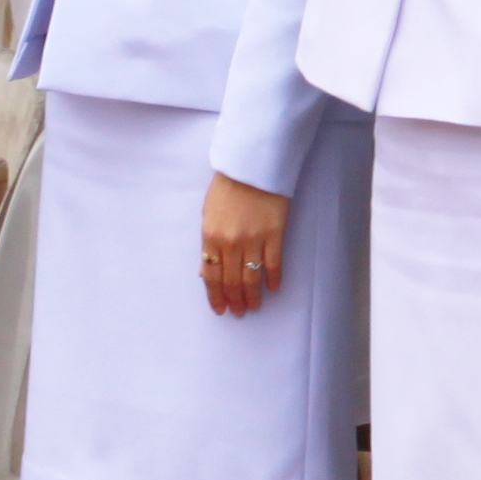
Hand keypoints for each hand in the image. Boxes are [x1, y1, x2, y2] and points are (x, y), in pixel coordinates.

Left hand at [200, 170, 290, 318]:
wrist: (252, 166)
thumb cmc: (227, 187)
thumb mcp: (208, 214)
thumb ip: (208, 243)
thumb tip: (206, 271)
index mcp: (210, 236)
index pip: (211, 276)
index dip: (216, 296)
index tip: (221, 310)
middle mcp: (230, 242)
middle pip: (232, 280)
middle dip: (235, 300)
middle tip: (240, 312)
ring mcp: (254, 239)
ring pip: (251, 277)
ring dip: (252, 296)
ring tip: (254, 306)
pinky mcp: (274, 234)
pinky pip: (273, 263)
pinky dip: (273, 279)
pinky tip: (274, 289)